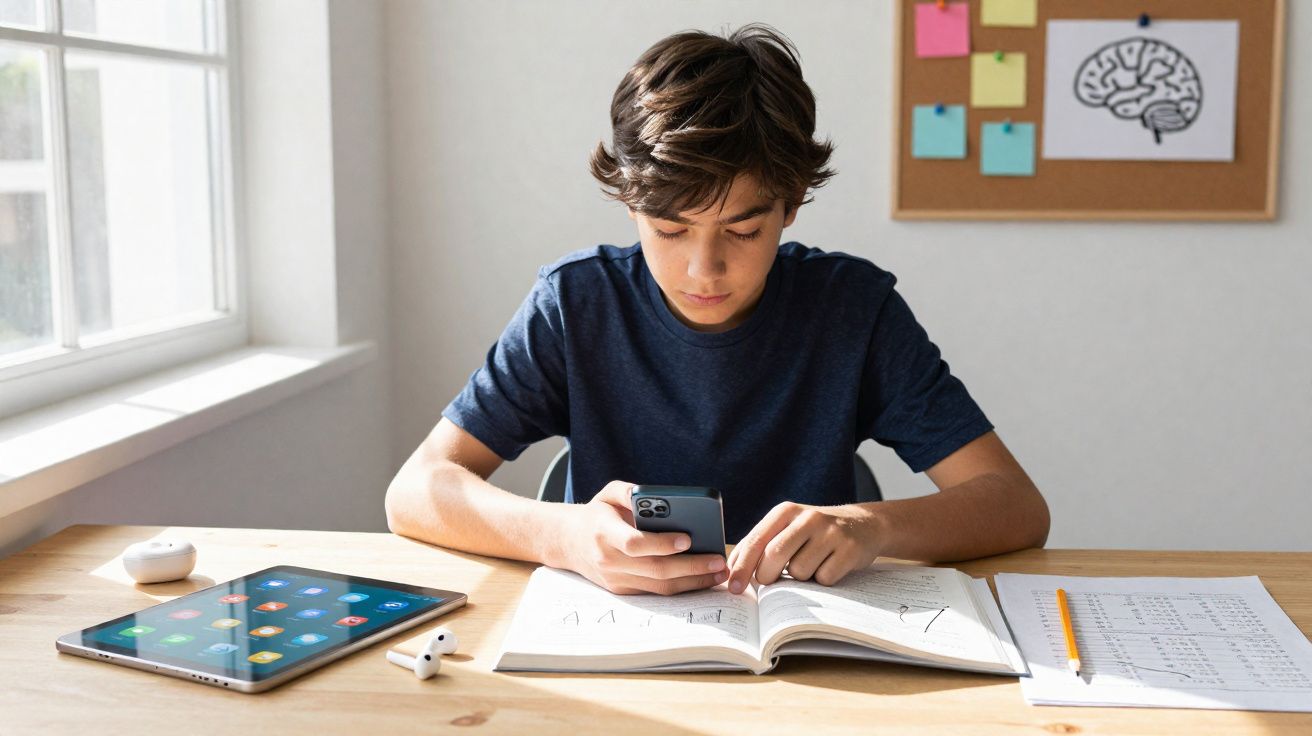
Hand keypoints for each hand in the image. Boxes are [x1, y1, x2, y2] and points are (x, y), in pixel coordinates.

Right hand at [560, 480, 727, 594]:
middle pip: (655, 569)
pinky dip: (683, 588)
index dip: (661, 544)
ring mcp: (617, 580)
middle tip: (718, 561)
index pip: (635, 544)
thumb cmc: (597, 514)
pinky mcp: (624, 591)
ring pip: (660, 587)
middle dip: (691, 567)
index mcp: (604, 533)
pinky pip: (657, 593)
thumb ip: (627, 491)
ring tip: (719, 573)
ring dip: (693, 582)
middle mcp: (610, 561)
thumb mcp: (607, 494)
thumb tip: (649, 494)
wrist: (570, 543)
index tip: (687, 539)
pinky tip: (704, 579)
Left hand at [726, 502, 882, 592]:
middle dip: (767, 576)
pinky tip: (829, 566)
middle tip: (770, 582)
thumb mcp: (787, 527)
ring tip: (810, 565)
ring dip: (800, 578)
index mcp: (786, 512)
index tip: (733, 587)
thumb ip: (760, 544)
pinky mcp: (849, 550)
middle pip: (774, 555)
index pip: (756, 540)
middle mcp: (808, 518)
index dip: (742, 566)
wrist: (863, 524)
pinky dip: (822, 580)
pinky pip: (824, 578)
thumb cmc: (814, 532)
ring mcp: (831, 533)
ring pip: (800, 571)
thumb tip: (731, 569)